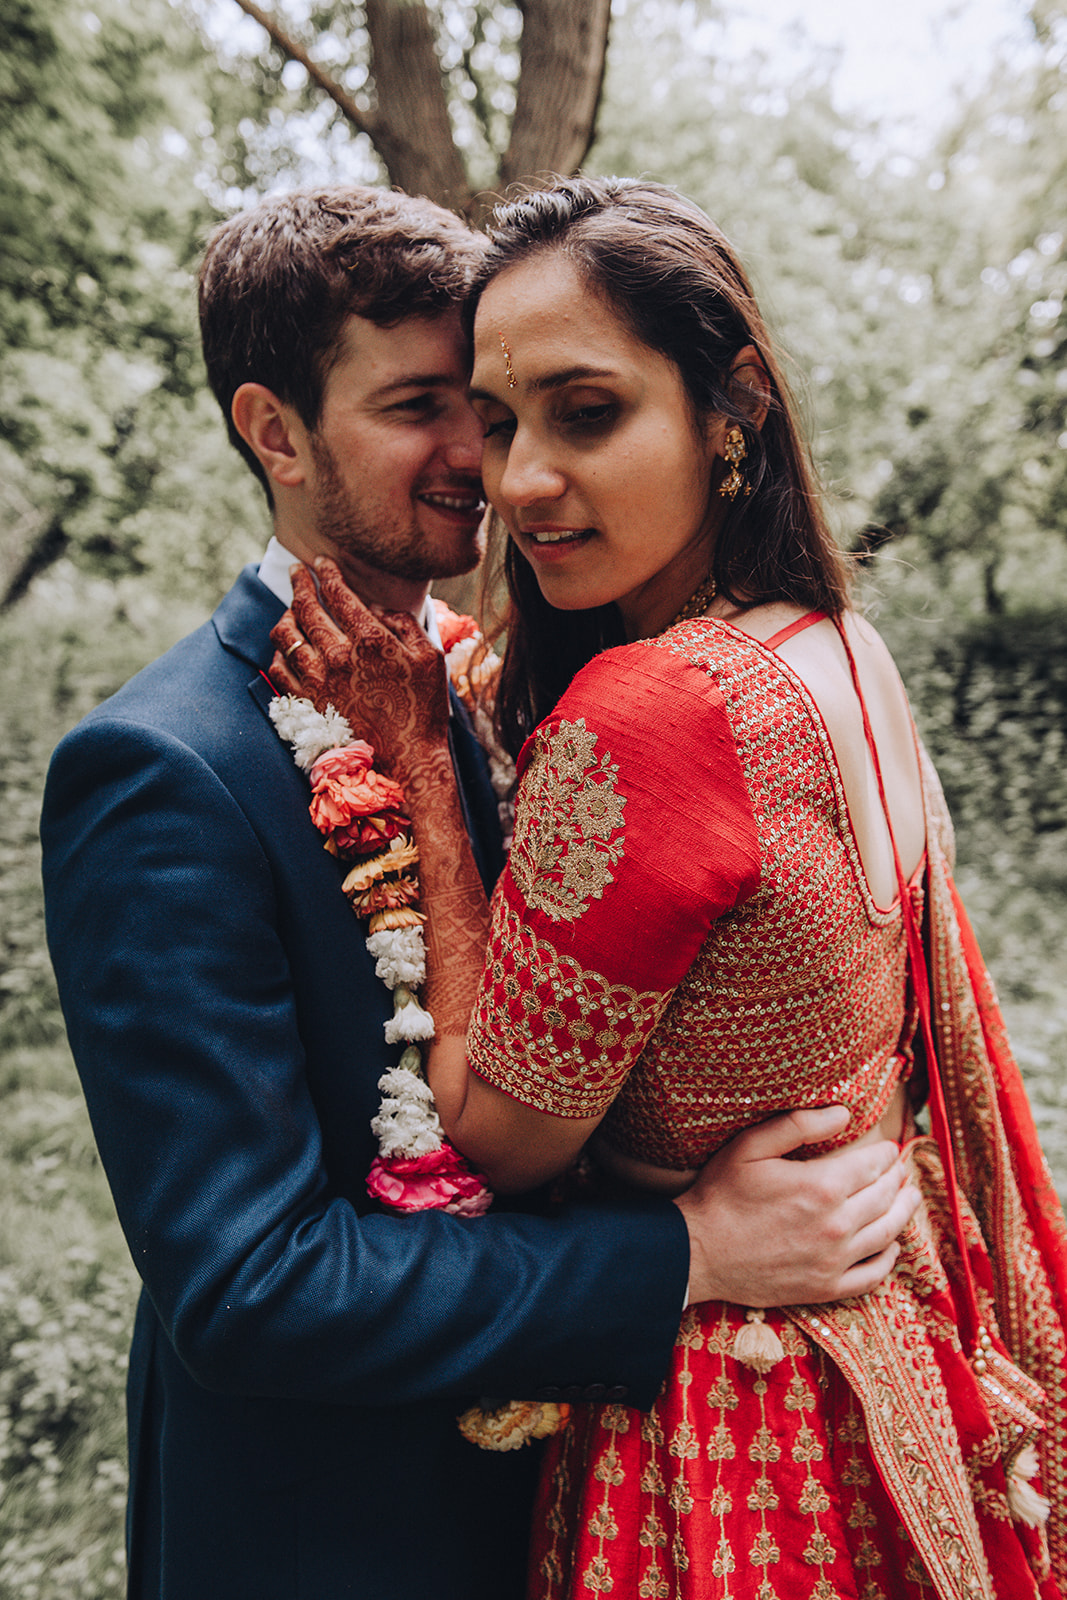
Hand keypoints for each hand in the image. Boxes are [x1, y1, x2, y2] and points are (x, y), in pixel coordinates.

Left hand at [269, 560, 449, 775]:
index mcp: (370, 639)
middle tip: (297, 572)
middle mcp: (338, 655)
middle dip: (300, 583)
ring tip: (289, 607)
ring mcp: (318, 680)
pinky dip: (278, 651)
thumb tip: (376, 608)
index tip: (321, 562)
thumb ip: (403, 624)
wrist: (407, 760)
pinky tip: (285, 646)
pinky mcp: (307, 702)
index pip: (338, 593)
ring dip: (285, 614)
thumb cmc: (424, 708)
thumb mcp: (429, 657)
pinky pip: (279, 668)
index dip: (327, 572)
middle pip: (306, 607)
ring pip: (286, 634)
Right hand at [674, 1106, 919, 1306]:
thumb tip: (844, 1113)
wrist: (698, 1252)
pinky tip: (891, 1246)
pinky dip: (888, 1259)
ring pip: (887, 1233)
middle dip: (897, 1180)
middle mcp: (837, 1225)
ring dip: (903, 1213)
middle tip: (901, 1170)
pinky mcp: (826, 1288)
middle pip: (885, 1198)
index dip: (885, 1154)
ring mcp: (834, 1261)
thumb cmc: (721, 1194)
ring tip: (910, 1198)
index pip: (872, 1165)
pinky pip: (872, 1276)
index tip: (890, 1148)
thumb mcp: (750, 1146)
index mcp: (822, 1187)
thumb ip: (798, 1125)